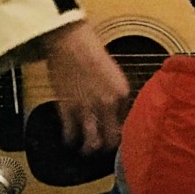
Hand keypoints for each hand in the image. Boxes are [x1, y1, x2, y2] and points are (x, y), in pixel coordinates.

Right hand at [42, 20, 129, 153]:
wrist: (70, 42)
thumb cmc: (92, 53)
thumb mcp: (115, 74)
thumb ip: (119, 96)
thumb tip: (119, 114)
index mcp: (122, 94)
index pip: (127, 123)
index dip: (122, 133)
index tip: (116, 137)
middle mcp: (107, 104)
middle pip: (111, 139)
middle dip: (107, 149)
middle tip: (103, 150)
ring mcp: (86, 109)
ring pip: (91, 143)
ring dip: (89, 150)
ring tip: (86, 151)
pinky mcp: (67, 109)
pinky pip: (70, 133)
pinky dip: (70, 139)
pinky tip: (70, 139)